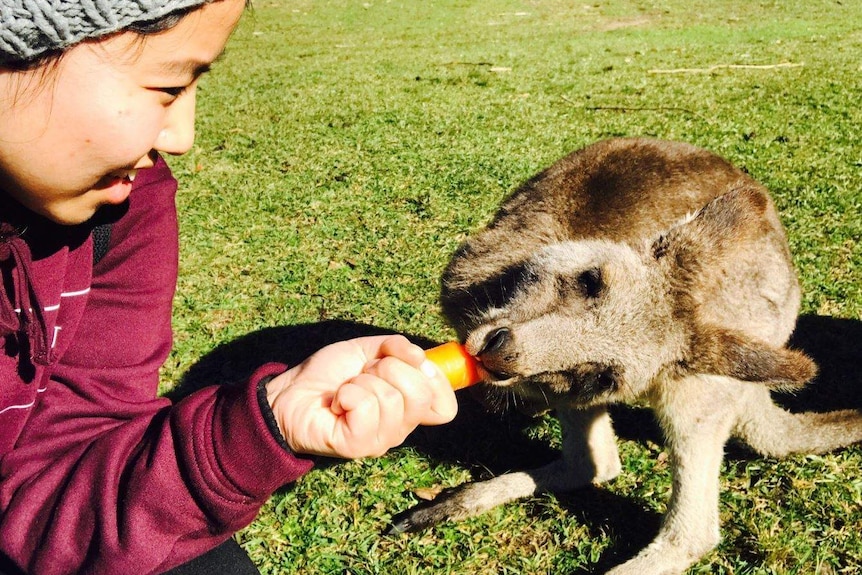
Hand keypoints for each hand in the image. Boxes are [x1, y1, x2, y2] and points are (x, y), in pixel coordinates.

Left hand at [265, 335, 457, 458]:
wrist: (289, 392)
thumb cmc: (329, 375)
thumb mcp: (367, 350)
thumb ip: (396, 348)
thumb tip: (420, 357)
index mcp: (407, 408)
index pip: (446, 406)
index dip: (436, 380)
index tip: (413, 362)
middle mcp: (399, 428)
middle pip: (421, 395)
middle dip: (389, 369)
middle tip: (365, 373)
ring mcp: (380, 440)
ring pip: (391, 398)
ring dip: (362, 381)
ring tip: (346, 388)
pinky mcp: (357, 445)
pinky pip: (367, 408)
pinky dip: (348, 394)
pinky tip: (336, 402)